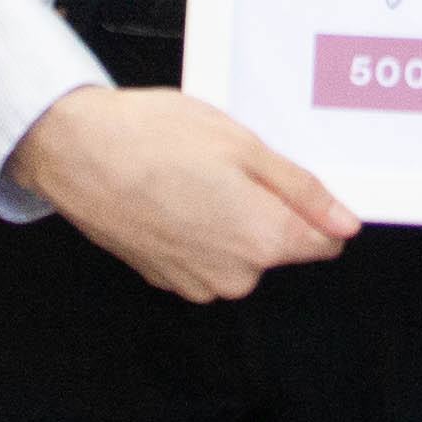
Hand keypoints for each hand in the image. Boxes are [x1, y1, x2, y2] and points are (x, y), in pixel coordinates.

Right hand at [9, 85, 357, 301]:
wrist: (77, 154)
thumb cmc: (155, 140)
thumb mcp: (244, 146)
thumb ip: (302, 190)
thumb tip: (344, 222)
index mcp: (265, 240)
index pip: (326, 241)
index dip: (313, 207)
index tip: (286, 179)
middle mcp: (236, 275)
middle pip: (278, 245)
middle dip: (264, 208)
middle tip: (228, 164)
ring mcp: (197, 282)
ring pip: (238, 251)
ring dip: (227, 219)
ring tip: (192, 175)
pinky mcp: (165, 278)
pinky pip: (202, 256)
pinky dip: (195, 229)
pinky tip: (170, 193)